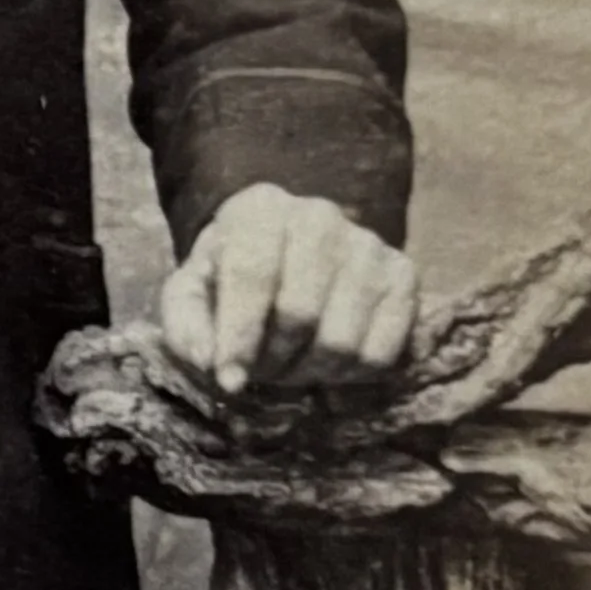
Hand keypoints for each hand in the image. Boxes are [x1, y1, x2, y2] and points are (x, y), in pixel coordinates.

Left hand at [157, 184, 417, 400]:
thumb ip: (187, 327)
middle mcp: (319, 217)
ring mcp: (368, 245)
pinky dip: (350, 376)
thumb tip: (212, 363)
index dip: (239, 336)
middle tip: (262, 370)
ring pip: (342, 341)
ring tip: (292, 364)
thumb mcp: (191, 295)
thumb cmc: (231, 279)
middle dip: (273, 360)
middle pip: (299, 314)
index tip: (229, 380)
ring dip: (310, 373)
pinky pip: (381, 354)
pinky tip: (329, 360)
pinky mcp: (403, 276)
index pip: (252, 274)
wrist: (288, 255)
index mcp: (259, 209)